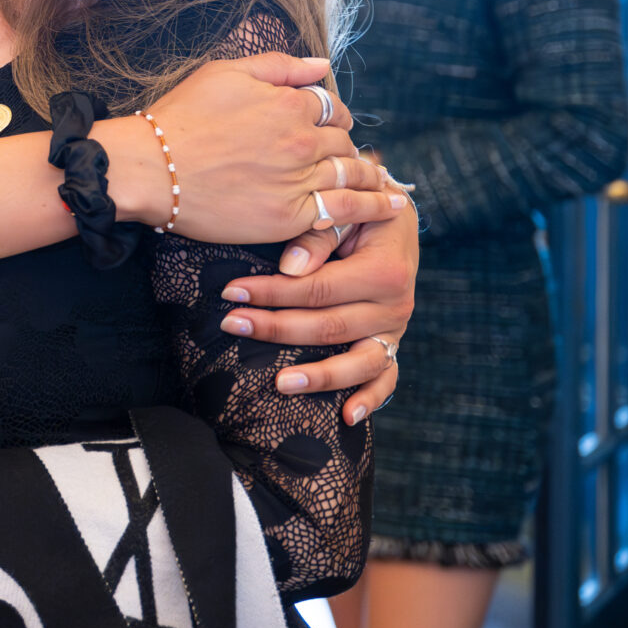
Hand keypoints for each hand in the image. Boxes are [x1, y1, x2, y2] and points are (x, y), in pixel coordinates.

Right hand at [103, 55, 407, 242]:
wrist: (149, 168)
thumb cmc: (179, 118)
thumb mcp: (224, 73)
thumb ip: (279, 67)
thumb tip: (322, 65)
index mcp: (288, 102)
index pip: (331, 108)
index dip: (334, 118)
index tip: (332, 129)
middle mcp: (301, 139)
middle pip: (344, 143)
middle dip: (350, 149)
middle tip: (357, 161)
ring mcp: (298, 178)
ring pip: (352, 174)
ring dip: (373, 178)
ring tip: (390, 186)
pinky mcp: (290, 216)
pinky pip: (343, 210)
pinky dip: (372, 207)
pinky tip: (394, 206)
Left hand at [216, 199, 418, 424]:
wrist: (395, 218)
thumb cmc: (360, 210)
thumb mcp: (345, 211)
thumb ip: (318, 237)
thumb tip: (290, 269)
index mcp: (384, 271)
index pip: (318, 289)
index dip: (272, 291)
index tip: (231, 292)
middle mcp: (396, 305)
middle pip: (329, 327)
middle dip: (276, 328)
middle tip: (231, 325)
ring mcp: (396, 330)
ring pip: (358, 362)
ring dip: (319, 376)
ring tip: (279, 383)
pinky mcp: (393, 343)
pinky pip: (386, 377)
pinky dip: (370, 398)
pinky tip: (345, 417)